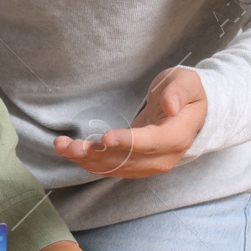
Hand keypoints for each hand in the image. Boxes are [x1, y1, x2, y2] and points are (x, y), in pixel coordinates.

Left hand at [51, 67, 206, 178]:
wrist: (188, 111)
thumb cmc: (186, 91)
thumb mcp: (186, 82)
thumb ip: (178, 92)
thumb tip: (170, 106)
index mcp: (177, 136)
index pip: (151, 143)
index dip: (128, 143)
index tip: (106, 137)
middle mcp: (163, 157)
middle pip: (127, 160)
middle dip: (97, 154)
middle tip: (72, 145)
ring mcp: (148, 164)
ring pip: (114, 167)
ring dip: (86, 160)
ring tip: (63, 146)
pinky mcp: (135, 164)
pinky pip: (110, 167)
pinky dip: (88, 162)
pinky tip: (68, 151)